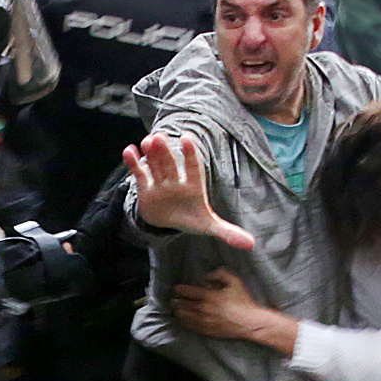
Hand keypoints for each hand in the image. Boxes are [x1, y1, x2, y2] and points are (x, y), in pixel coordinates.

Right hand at [125, 134, 253, 250]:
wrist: (169, 222)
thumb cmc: (191, 218)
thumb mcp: (209, 226)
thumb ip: (228, 232)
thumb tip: (251, 244)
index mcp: (193, 186)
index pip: (194, 168)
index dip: (190, 154)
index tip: (187, 139)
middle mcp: (177, 181)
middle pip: (171, 164)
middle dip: (166, 152)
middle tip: (161, 137)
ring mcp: (160, 182)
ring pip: (156, 165)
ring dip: (151, 154)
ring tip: (147, 141)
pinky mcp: (146, 187)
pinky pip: (140, 174)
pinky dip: (134, 163)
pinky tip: (129, 151)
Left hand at [170, 268, 293, 351]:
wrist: (249, 323)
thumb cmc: (243, 301)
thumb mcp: (235, 282)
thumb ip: (220, 274)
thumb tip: (208, 276)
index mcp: (209, 296)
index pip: (188, 291)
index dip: (179, 289)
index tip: (176, 288)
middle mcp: (203, 309)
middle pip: (182, 304)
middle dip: (175, 301)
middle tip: (172, 299)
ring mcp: (203, 321)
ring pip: (184, 316)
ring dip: (178, 312)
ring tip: (176, 309)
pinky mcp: (206, 331)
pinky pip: (190, 326)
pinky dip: (184, 322)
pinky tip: (182, 320)